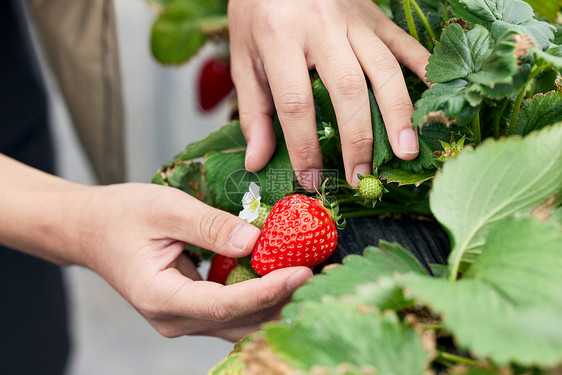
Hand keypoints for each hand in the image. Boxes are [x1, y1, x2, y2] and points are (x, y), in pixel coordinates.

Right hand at [79, 183, 311, 340]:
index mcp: (162, 298)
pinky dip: (260, 298)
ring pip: (240, 322)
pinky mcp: (192, 310)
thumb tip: (256, 241)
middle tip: (321, 273)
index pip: (226, 305)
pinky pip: (233, 312)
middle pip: (240, 320)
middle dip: (282, 299)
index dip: (268, 291)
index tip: (304, 272)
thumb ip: (210, 226)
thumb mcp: (165, 209)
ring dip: (275, 302)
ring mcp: (184, 319)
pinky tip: (283, 278)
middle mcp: (175, 320)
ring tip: (311, 276)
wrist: (91, 230)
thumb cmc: (122, 215)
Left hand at [228, 0, 429, 189]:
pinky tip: (437, 98)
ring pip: (384, 69)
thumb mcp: (244, 58)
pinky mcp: (376, 15)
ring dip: (398, 114)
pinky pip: (405, 43)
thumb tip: (257, 161)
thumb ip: (253, 110)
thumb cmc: (258, 12)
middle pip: (348, 89)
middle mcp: (322, 26)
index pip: (296, 103)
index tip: (311, 180)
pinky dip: (425, 70)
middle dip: (358, 139)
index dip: (304, 148)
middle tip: (362, 176)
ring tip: (406, 152)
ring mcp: (355, 19)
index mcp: (280, 37)